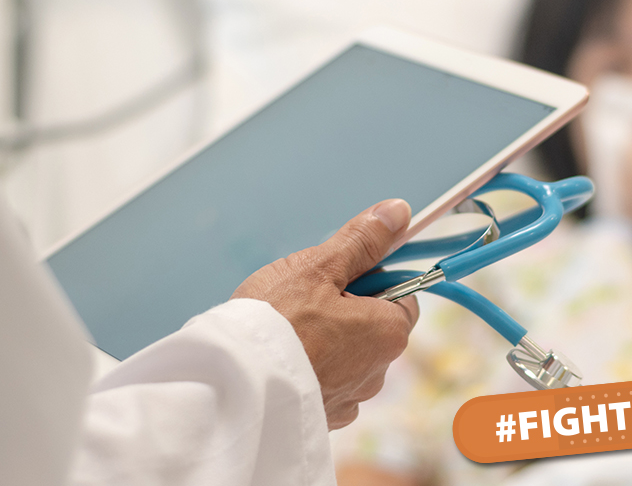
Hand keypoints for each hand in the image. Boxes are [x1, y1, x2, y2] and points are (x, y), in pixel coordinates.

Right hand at [232, 199, 419, 429]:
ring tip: (288, 331)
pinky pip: (325, 384)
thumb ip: (362, 241)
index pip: (401, 295)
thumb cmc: (276, 322)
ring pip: (347, 357)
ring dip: (327, 342)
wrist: (230, 382)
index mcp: (388, 333)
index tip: (338, 275)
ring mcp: (349, 400)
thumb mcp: (319, 267)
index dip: (371, 279)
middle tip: (305, 301)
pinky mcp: (322, 418)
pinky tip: (283, 359)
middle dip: (346, 310)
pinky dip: (309, 370)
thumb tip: (398, 213)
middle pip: (372, 326)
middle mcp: (377, 372)